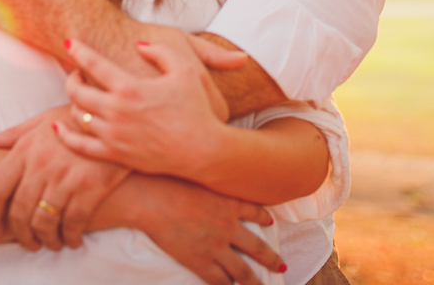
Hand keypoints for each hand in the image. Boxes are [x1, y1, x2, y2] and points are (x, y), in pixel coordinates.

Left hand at [0, 105, 128, 249]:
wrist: (118, 118)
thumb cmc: (77, 119)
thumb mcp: (43, 119)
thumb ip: (13, 134)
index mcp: (25, 149)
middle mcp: (41, 165)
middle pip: (18, 212)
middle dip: (20, 235)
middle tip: (28, 243)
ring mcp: (66, 177)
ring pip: (44, 222)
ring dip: (45, 239)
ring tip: (50, 242)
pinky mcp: (91, 187)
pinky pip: (73, 223)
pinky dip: (70, 237)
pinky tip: (72, 239)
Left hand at [56, 39, 228, 179]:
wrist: (202, 150)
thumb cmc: (196, 109)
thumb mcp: (185, 71)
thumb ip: (161, 52)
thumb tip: (139, 46)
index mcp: (130, 88)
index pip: (93, 64)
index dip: (78, 50)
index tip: (69, 41)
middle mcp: (116, 111)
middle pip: (76, 91)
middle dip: (71, 77)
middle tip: (75, 72)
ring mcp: (113, 135)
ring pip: (76, 116)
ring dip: (73, 102)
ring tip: (80, 95)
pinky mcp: (115, 154)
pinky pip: (79, 145)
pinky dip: (65, 135)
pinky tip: (58, 127)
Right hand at [129, 174, 284, 284]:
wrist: (152, 197)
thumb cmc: (170, 178)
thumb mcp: (200, 170)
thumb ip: (211, 173)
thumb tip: (212, 160)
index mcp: (229, 202)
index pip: (255, 211)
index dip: (264, 217)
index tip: (270, 222)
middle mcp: (227, 226)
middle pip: (257, 248)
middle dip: (271, 259)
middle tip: (281, 266)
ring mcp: (215, 246)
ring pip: (242, 271)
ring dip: (254, 282)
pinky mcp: (199, 260)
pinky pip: (218, 279)